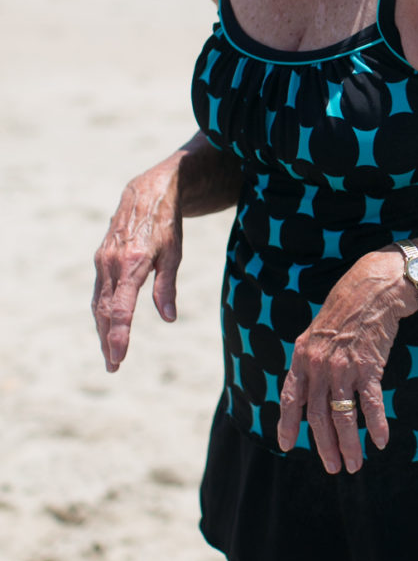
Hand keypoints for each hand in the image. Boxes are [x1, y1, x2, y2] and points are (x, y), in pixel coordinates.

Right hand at [92, 161, 184, 369]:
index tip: (119, 357)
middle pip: (106, 311)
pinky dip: (102, 312)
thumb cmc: (167, 225)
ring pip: (99, 303)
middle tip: (113, 366)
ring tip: (110, 354)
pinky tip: (106, 326)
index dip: (119, 335)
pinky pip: (100, 291)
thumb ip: (167, 287)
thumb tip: (169, 317)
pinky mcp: (101, 259)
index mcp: (132, 264)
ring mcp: (103, 261)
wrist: (147, 194)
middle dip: (109, 340)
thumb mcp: (175, 254)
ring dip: (103, 330)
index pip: (122, 308)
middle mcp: (112, 264)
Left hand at [277, 251, 414, 474]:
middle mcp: (319, 366)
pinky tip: (380, 440)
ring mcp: (342, 367)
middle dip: (324, 446)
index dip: (288, 424)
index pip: (291, 398)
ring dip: (349, 444)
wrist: (371, 289)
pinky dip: (376, 424)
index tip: (287, 445)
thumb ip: (310, 360)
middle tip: (333, 467)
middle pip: (319, 416)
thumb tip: (307, 387)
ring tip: (355, 464)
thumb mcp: (317, 333)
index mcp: (302, 358)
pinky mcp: (367, 366)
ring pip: (343, 416)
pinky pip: (370, 403)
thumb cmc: (345, 310)